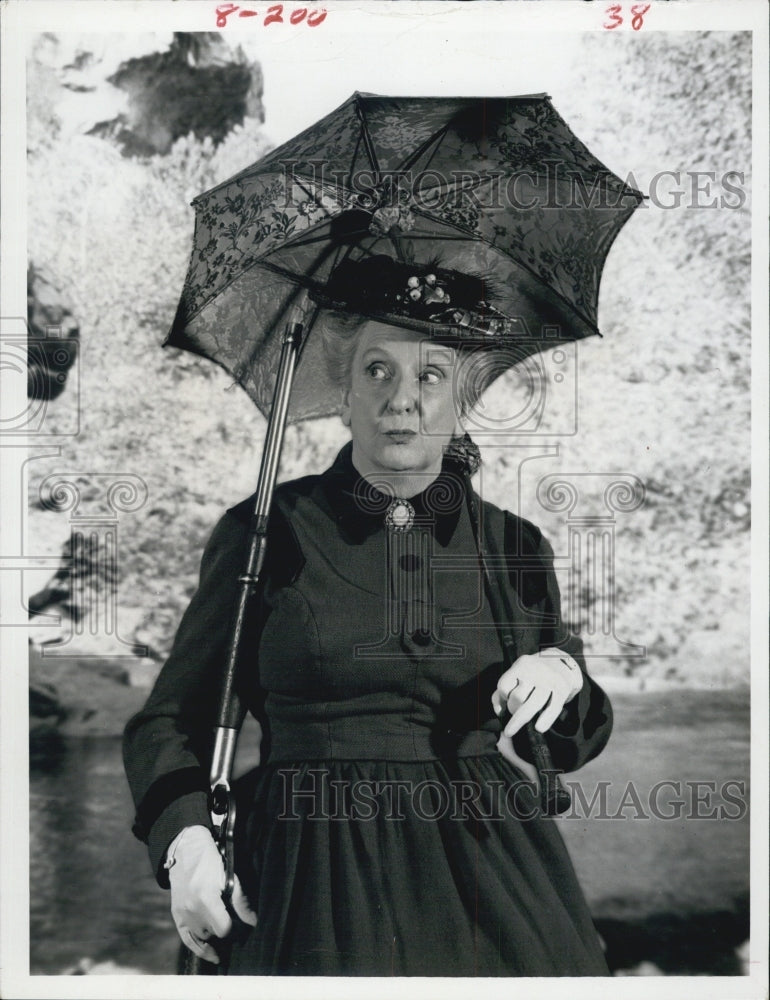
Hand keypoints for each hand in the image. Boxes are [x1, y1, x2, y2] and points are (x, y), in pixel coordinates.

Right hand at [166, 825, 256, 963]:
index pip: (225, 928)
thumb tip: (253, 922)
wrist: (186, 850)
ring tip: (227, 932)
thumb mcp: (229, 876)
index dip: (238, 929)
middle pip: (215, 933)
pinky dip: (200, 949)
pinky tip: (213, 955)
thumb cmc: (211, 860)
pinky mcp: (177, 915)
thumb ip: (240, 901)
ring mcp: (182, 914)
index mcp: (205, 898)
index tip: (246, 925)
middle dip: (229, 931)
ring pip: (204, 937)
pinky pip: (188, 940)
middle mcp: (191, 910)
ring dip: (216, 936)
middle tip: (239, 925)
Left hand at [492, 649, 582, 738]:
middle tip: (515, 711)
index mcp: (521, 666)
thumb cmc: (533, 673)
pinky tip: (539, 728)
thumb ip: (502, 691)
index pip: (504, 686)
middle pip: (517, 697)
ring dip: (520, 719)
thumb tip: (499, 712)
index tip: (506, 701)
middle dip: (512, 709)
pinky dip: (546, 720)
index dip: (502, 697)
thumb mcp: (516, 673)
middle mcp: (534, 671)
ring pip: (532, 704)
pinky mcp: (562, 689)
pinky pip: (553, 708)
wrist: (562, 662)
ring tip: (513, 730)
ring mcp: (549, 680)